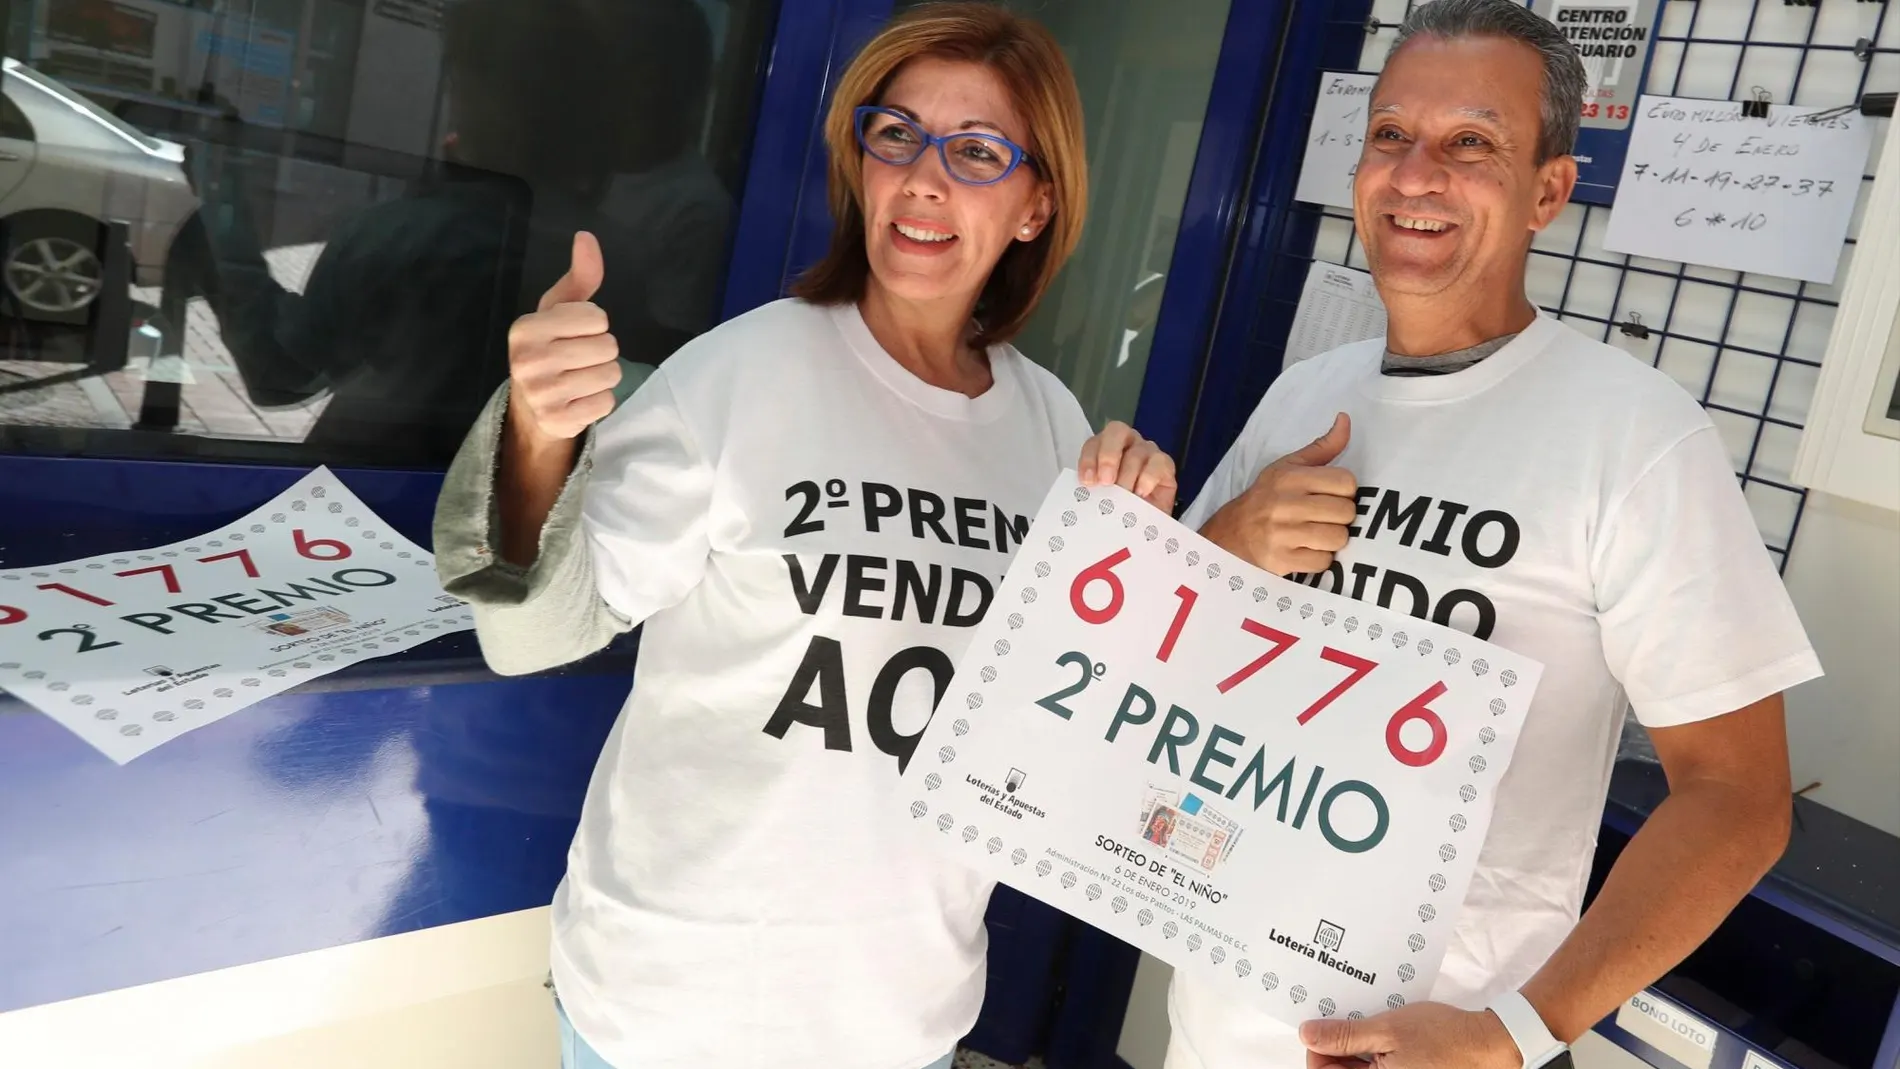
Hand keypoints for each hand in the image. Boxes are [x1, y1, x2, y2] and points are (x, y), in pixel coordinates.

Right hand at [506, 232, 621, 441]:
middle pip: (608, 347)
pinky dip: (600, 401)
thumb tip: (586, 237)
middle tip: (579, 359)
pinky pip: (606, 403)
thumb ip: (580, 276)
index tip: (575, 333)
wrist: (532, 406)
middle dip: (602, 351)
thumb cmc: (550, 347)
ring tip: (581, 378)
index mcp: (526, 328)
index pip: (597, 317)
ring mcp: (541, 394)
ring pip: (611, 375)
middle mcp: (528, 361)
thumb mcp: (560, 310)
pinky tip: (579, 399)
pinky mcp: (557, 421)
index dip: (595, 324)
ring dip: (604, 376)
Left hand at [1078, 420, 1177, 512]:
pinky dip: (1148, 478)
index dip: (1089, 460)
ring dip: (1127, 476)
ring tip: (1124, 496)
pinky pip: (1158, 462)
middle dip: (1109, 456)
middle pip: (1117, 432)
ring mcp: (1147, 451)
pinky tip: (1141, 493)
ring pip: (1136, 452)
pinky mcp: (1165, 464)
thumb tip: (1087, 492)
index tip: (1088, 482)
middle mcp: (1126, 444)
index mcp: (1104, 449)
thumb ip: (1093, 490)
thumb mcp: (1102, 499)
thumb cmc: (1120, 508)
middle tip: (1106, 481)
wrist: (1145, 525)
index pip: (1093, 443)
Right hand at [1198, 412, 1354, 575]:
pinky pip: (1323, 562)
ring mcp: (1282, 534)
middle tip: (1323, 517)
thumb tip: (1345, 419)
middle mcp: (1285, 503)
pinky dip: (1319, 558)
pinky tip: (1306, 550)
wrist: (1229, 534)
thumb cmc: (1265, 498)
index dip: (1344, 491)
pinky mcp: (1281, 560)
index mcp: (1290, 477)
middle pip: (1346, 512)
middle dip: (1339, 517)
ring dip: (1332, 539)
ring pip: (1338, 538)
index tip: (1330, 495)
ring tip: (1316, 534)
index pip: (1346, 482)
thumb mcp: (1288, 467)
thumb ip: (1322, 447)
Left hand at [1301, 1001, 1521, 1068]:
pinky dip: (1374, 1049)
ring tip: (1369, 1022)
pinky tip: (1382, 1029)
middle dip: (1338, 1046)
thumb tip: (1308, 1034)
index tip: (1323, 1028)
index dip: (1318, 1050)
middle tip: (1346, 1018)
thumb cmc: (1444, 1038)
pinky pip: (1378, 1066)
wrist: (1487, 1044)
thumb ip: (1344, 1036)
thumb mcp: (1387, 1030)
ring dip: (1356, 1046)